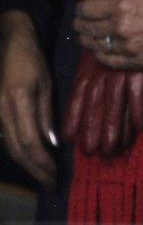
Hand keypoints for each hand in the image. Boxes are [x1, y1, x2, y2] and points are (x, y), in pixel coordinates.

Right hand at [0, 11, 55, 188]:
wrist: (5, 39)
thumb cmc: (30, 58)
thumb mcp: (45, 83)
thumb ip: (45, 114)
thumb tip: (50, 144)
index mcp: (18, 101)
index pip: (30, 142)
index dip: (42, 164)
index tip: (56, 177)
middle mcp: (1, 110)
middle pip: (17, 150)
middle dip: (36, 170)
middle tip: (51, 185)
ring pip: (9, 146)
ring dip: (27, 164)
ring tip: (43, 177)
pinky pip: (4, 138)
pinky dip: (18, 152)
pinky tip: (31, 160)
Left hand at [74, 0, 142, 69]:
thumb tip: (105, 4)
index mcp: (121, 6)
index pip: (87, 10)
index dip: (81, 9)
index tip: (82, 10)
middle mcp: (121, 28)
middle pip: (87, 29)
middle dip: (81, 25)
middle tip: (80, 24)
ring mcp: (128, 47)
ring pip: (96, 46)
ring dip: (88, 41)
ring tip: (86, 38)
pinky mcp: (137, 61)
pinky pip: (110, 61)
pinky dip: (101, 55)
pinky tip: (99, 50)